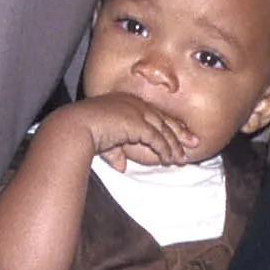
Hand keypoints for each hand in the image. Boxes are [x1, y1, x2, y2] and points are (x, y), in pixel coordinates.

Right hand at [72, 91, 199, 169]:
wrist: (75, 127)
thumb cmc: (83, 132)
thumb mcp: (103, 142)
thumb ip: (114, 152)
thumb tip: (121, 166)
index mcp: (126, 102)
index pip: (153, 114)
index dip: (167, 126)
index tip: (179, 137)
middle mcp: (134, 103)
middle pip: (164, 119)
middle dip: (180, 132)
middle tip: (194, 143)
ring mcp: (137, 111)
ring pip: (163, 130)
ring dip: (175, 145)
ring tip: (183, 159)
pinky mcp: (138, 123)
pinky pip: (157, 138)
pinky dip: (165, 149)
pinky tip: (170, 159)